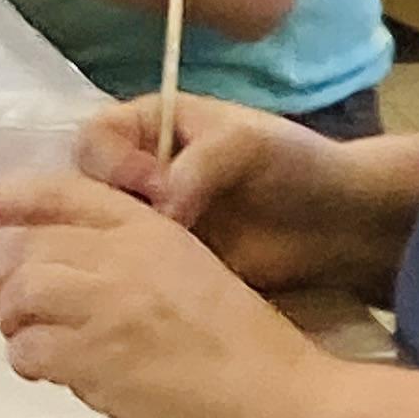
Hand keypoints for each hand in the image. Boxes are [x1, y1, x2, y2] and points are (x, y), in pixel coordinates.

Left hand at [0, 163, 309, 417]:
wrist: (285, 407)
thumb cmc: (254, 358)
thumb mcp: (196, 283)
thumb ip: (136, 276)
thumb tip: (73, 301)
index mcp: (155, 229)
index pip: (61, 191)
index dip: (6, 199)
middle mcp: (126, 254)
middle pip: (27, 246)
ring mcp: (109, 302)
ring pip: (21, 293)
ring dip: (13, 323)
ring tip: (28, 349)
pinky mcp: (97, 355)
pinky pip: (30, 350)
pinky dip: (29, 363)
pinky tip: (50, 375)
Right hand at [71, 92, 365, 290]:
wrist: (336, 226)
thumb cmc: (295, 166)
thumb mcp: (249, 143)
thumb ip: (200, 161)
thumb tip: (163, 206)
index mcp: (151, 126)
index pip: (96, 138)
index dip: (113, 163)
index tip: (155, 187)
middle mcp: (139, 171)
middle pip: (81, 188)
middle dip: (99, 212)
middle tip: (146, 233)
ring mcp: (148, 221)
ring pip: (97, 235)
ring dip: (107, 251)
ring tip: (143, 265)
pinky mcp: (161, 264)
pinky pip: (125, 272)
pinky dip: (127, 281)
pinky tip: (150, 291)